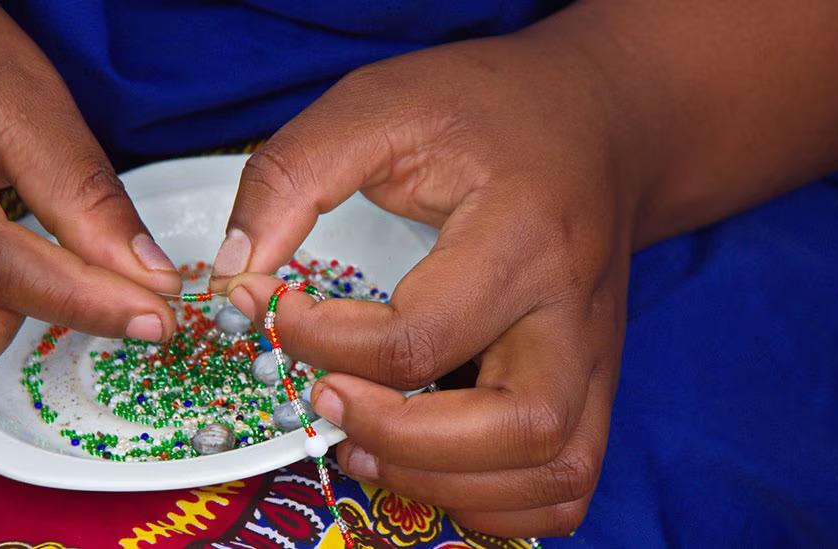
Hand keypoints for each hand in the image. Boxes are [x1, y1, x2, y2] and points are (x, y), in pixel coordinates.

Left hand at [215, 30, 634, 536]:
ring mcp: (595, 356)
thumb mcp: (379, 104)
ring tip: (365, 448)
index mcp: (523, 232)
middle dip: (400, 439)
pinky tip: (430, 467)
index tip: (276, 310)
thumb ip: (293, 175)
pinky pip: (567, 483)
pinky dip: (498, 504)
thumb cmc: (486, 108)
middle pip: (516, 427)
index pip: (423, 333)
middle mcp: (573, 310)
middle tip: (324, 402)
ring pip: (552, 473)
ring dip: (448, 484)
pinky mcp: (596, 383)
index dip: (325, 342)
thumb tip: (236, 273)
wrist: (600, 119)